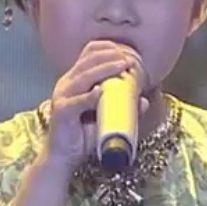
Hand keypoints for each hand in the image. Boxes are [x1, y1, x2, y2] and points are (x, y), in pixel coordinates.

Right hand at [42, 40, 149, 173]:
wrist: (63, 157)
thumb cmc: (83, 134)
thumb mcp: (106, 117)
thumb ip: (123, 108)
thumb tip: (145, 101)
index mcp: (75, 80)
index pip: (87, 55)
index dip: (105, 48)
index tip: (125, 50)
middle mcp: (67, 84)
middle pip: (87, 62)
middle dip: (109, 56)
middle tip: (128, 58)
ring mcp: (63, 97)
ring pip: (83, 77)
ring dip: (104, 69)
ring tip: (121, 65)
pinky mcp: (62, 112)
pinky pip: (76, 101)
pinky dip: (89, 96)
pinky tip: (100, 92)